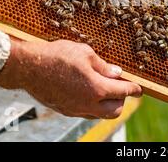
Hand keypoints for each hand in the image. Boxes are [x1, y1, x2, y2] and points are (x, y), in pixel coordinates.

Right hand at [0, 38, 141, 118]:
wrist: (28, 67)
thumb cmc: (56, 56)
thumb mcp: (85, 53)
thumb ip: (103, 66)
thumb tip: (116, 73)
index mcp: (96, 89)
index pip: (123, 92)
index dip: (133, 89)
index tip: (139, 88)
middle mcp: (87, 104)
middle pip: (115, 111)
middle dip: (121, 100)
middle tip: (119, 87)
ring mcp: (75, 109)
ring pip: (99, 114)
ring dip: (106, 105)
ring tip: (103, 88)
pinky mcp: (64, 110)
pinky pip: (85, 112)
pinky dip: (92, 105)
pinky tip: (88, 91)